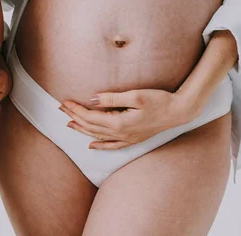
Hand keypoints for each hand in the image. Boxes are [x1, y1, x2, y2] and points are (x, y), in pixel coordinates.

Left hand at [60, 88, 192, 149]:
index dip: (75, 109)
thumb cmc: (159, 100)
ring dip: (82, 130)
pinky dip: (100, 145)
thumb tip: (93, 99)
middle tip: (61, 109)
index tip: (64, 101)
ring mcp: (128, 138)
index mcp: (119, 123)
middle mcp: (121, 134)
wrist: (180, 111)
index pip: (90, 117)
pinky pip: (112, 145)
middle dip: (74, 118)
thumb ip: (112, 98)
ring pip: (98, 136)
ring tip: (69, 124)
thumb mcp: (135, 95)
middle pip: (91, 127)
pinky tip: (92, 145)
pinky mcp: (134, 139)